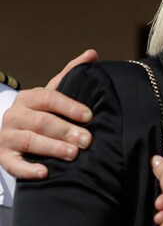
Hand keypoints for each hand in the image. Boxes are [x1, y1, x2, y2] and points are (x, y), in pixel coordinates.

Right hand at [0, 50, 97, 178]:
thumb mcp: (53, 92)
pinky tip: (45, 172)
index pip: (48, 98)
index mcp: (29, 98)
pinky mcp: (3, 157)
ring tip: (73, 154)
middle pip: (41, 122)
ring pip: (29, 141)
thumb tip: (92, 53)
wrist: (12, 131)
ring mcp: (7, 136)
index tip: (89, 116)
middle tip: (87, 140)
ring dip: (52, 148)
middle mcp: (15, 115)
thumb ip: (71, 74)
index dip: (69, 107)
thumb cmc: (41, 111)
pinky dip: (28, 169)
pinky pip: (13, 165)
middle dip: (65, 131)